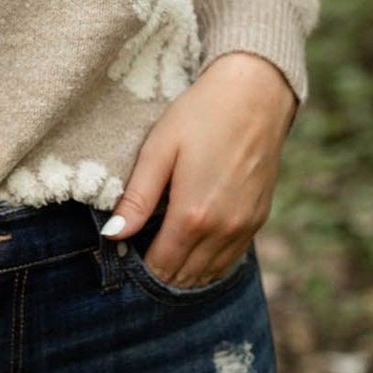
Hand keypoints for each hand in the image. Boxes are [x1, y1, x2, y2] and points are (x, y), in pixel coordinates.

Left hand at [107, 52, 296, 287]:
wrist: (255, 96)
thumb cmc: (200, 116)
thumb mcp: (159, 150)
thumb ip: (137, 198)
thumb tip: (113, 235)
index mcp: (193, 216)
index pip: (161, 266)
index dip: (140, 265)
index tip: (127, 250)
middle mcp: (223, 230)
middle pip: (185, 275)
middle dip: (161, 271)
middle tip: (142, 248)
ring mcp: (245, 227)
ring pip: (209, 273)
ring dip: (185, 270)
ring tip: (165, 247)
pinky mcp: (259, 219)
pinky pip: (231, 259)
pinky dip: (210, 261)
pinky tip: (194, 243)